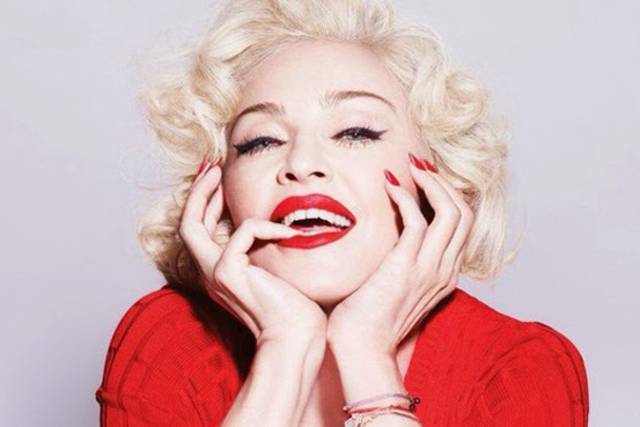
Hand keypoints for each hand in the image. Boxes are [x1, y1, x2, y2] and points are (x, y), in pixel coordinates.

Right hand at [179, 157, 326, 344]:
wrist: (297, 335)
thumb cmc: (294, 306)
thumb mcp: (274, 268)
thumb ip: (264, 246)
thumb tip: (276, 218)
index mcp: (221, 272)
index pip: (201, 231)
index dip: (205, 202)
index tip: (218, 177)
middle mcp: (211, 273)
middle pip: (186, 224)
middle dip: (197, 192)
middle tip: (212, 166)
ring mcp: (215, 274)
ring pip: (192, 226)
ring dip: (208, 195)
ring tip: (223, 174)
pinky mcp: (228, 274)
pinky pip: (243, 233)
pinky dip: (266, 225)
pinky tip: (287, 229)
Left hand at [326, 153, 474, 355]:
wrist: (360, 346)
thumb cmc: (369, 314)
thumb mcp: (395, 282)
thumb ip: (404, 258)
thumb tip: (393, 230)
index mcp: (445, 274)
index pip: (462, 223)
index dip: (447, 194)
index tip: (425, 177)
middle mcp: (445, 270)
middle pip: (465, 212)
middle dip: (444, 182)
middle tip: (419, 165)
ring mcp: (430, 269)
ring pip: (451, 212)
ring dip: (431, 183)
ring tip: (409, 168)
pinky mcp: (407, 267)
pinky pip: (418, 221)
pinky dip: (405, 196)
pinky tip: (388, 186)